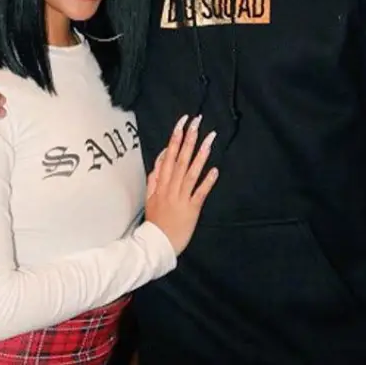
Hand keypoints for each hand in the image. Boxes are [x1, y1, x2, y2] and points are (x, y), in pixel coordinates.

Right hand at [144, 115, 217, 254]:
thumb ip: (155, 175)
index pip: (169, 155)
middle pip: (180, 159)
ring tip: (209, 139)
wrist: (158, 244)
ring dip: (200, 155)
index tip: (182, 122)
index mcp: (161, 183)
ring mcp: (181, 197)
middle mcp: (171, 187)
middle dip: (189, 139)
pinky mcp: (192, 209)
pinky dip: (207, 182)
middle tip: (196, 121)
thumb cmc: (156, 220)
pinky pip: (200, 193)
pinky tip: (215, 170)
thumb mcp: (151, 195)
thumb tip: (163, 155)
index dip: (176, 137)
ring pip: (191, 173)